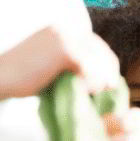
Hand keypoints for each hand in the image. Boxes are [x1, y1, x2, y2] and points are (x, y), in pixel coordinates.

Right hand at [0, 25, 119, 98]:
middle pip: (106, 56)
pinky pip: (93, 73)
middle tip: (97, 93)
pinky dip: (89, 86)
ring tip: (83, 92)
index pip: (101, 49)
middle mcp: (68, 29)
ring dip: (97, 83)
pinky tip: (75, 90)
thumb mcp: (57, 66)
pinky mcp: (67, 51)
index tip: (104, 87)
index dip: (106, 70)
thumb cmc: (26, 78)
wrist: (1, 78)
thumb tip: (112, 81)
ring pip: (101, 66)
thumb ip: (79, 65)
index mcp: (65, 30)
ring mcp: (67, 38)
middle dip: (106, 77)